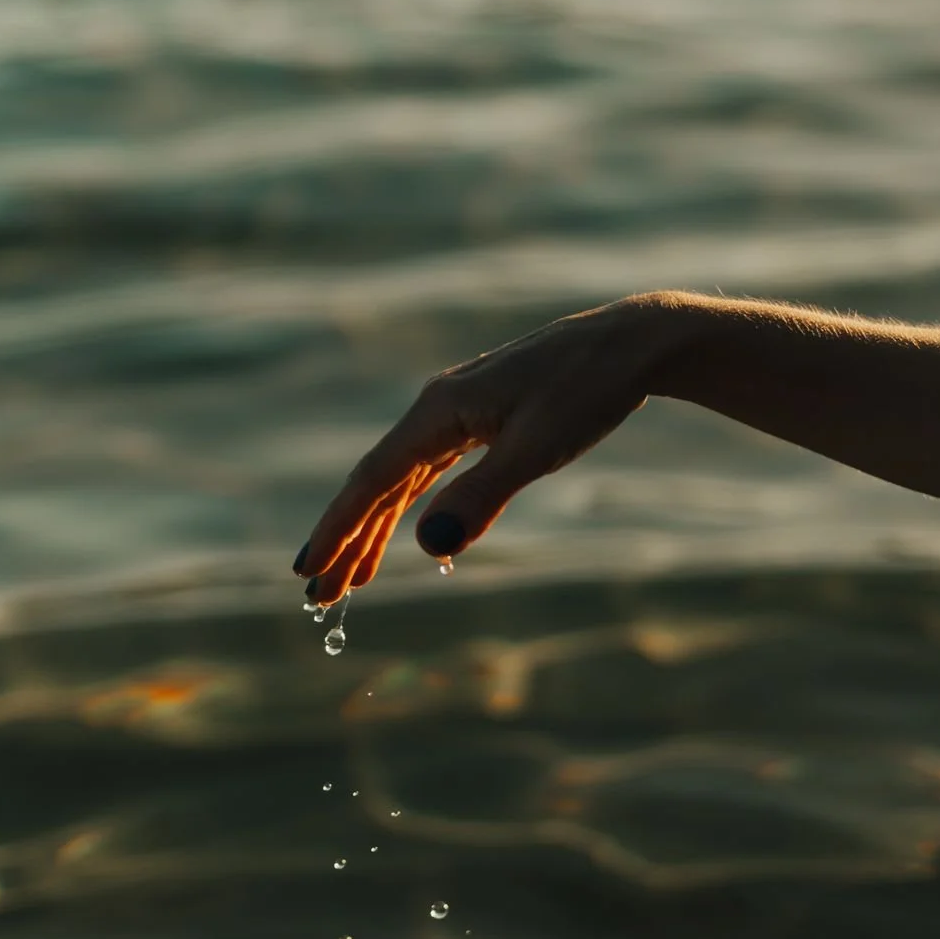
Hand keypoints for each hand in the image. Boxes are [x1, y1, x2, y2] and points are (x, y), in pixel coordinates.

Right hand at [293, 294, 680, 603]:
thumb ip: (482, 496)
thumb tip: (430, 546)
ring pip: (401, 480)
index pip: (373, 480)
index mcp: (439, 411)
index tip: (309, 569)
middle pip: (377, 484)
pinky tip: (407, 536)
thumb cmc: (587, 390)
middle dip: (347, 540)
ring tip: (350, 579)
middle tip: (318, 595)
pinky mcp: (481, 420)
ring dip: (373, 529)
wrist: (630, 343)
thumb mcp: (537, 449)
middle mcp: (437, 409)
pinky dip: (410, 507)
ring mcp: (458, 413)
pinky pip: (429, 471)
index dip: (338, 527)